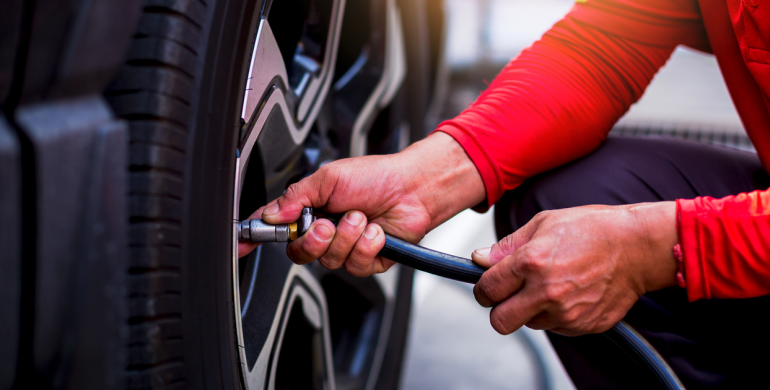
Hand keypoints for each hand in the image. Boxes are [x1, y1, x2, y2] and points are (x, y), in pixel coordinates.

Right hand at [238, 132, 484, 276]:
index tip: (242, 242)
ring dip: (347, 236)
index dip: (256, 236)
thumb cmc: (376, 176)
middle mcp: (325, 231)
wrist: (413, 187)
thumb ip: (297, 197)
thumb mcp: (329, 178)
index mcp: (310, 210)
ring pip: (329, 260)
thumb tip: (273, 214)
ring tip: (361, 217)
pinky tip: (375, 231)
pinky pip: (356, 264)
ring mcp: (346, 247)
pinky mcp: (367, 260)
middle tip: (327, 223)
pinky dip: (367, 244)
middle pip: (299, 253)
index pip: (276, 227)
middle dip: (313, 239)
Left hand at [472, 202, 677, 335]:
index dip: (483, 289)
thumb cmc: (592, 229)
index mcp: (531, 263)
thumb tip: (479, 259)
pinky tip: (570, 292)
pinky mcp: (583, 326)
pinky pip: (556, 327)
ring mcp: (566, 313)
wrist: (637, 247)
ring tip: (551, 285)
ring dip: (531, 310)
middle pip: (500, 321)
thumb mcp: (543, 223)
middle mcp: (546, 292)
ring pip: (529, 324)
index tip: (488, 286)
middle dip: (499, 309)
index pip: (487, 290)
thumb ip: (507, 245)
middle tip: (509, 295)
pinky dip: (556, 314)